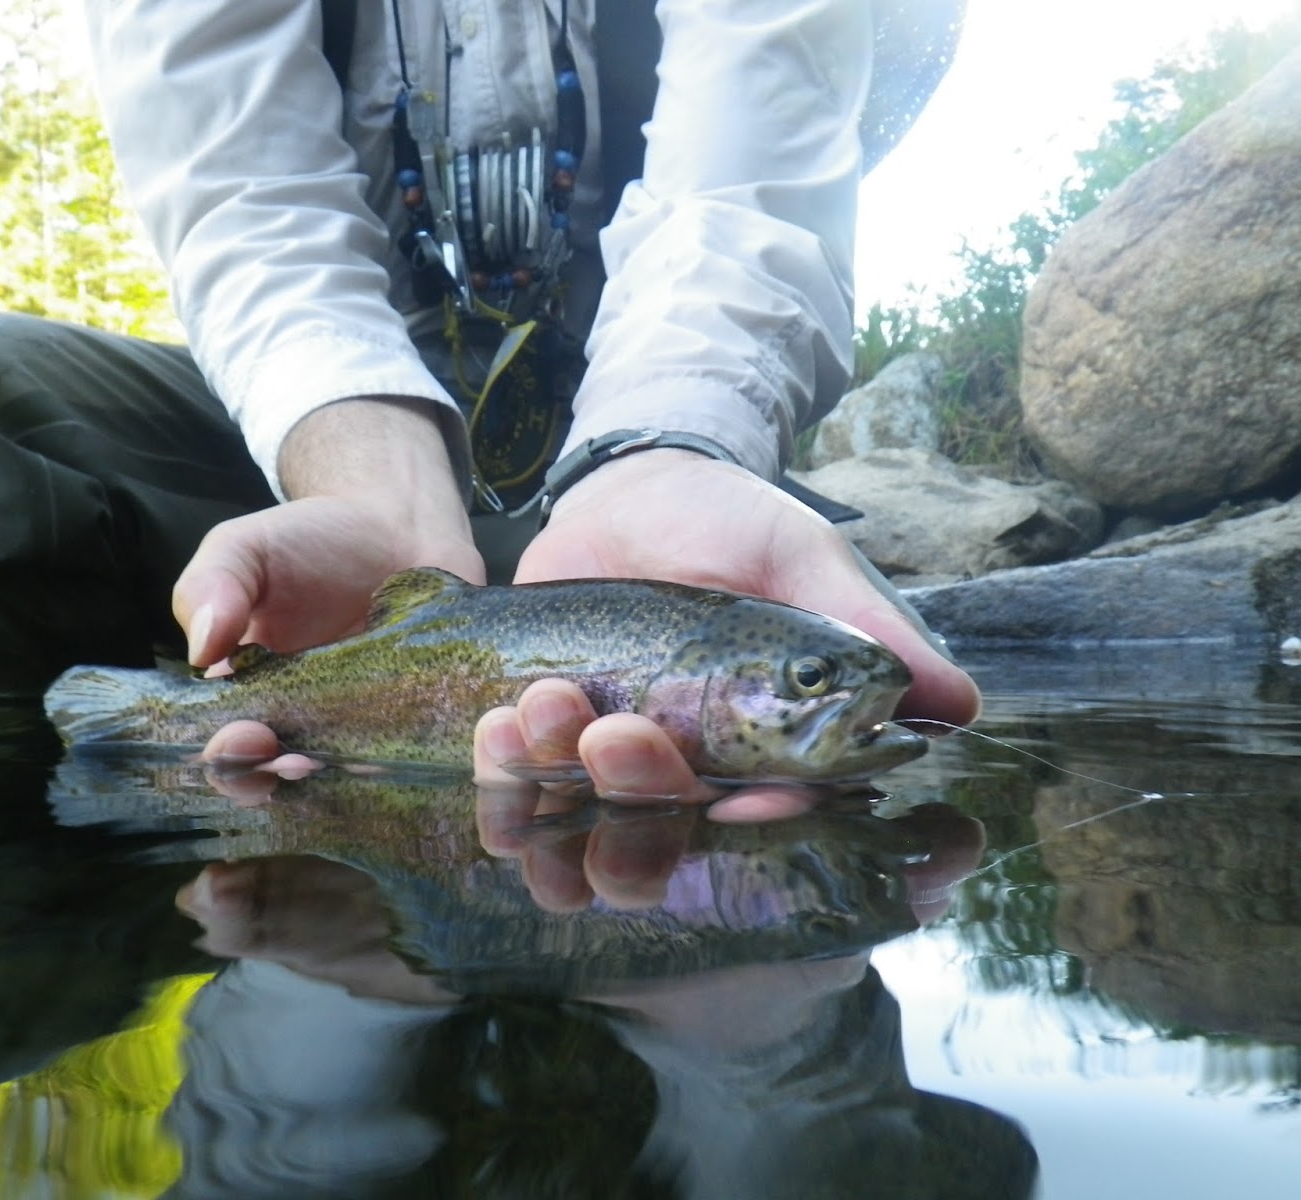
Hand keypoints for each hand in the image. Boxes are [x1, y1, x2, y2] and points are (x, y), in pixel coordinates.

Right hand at [172, 397, 482, 760]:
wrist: (401, 525)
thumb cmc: (313, 540)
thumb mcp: (246, 549)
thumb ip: (211, 586)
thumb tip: (201, 650)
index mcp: (246, 696)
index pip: (223, 748)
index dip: (227, 757)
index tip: (242, 737)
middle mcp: (299, 726)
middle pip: (276, 781)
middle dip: (272, 783)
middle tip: (289, 761)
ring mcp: (358, 734)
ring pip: (339, 785)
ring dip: (333, 787)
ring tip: (337, 765)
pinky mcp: (415, 729)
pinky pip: (405, 766)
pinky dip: (400, 772)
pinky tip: (398, 759)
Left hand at [486, 449, 981, 810]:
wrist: (637, 489)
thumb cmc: (737, 528)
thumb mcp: (805, 563)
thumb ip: (867, 631)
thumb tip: (958, 704)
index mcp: (763, 747)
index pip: (770, 811)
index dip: (756, 821)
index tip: (737, 802)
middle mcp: (688, 769)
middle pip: (663, 831)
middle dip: (637, 791)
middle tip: (617, 732)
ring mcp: (610, 757)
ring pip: (582, 820)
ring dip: (555, 779)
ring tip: (540, 707)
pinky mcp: (544, 734)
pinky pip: (516, 786)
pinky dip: (502, 770)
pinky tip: (498, 726)